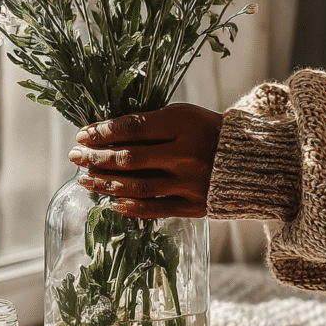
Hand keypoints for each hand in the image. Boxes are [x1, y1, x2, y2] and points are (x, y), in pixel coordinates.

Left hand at [68, 103, 222, 218]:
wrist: (251, 160)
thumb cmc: (208, 132)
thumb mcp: (183, 116)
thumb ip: (149, 124)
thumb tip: (106, 135)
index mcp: (183, 125)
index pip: (133, 127)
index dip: (103, 132)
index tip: (83, 135)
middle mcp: (185, 154)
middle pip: (130, 158)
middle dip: (96, 158)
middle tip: (75, 157)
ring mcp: (189, 183)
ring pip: (137, 186)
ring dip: (106, 183)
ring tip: (85, 180)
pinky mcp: (193, 206)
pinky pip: (155, 209)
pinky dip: (131, 207)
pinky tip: (112, 202)